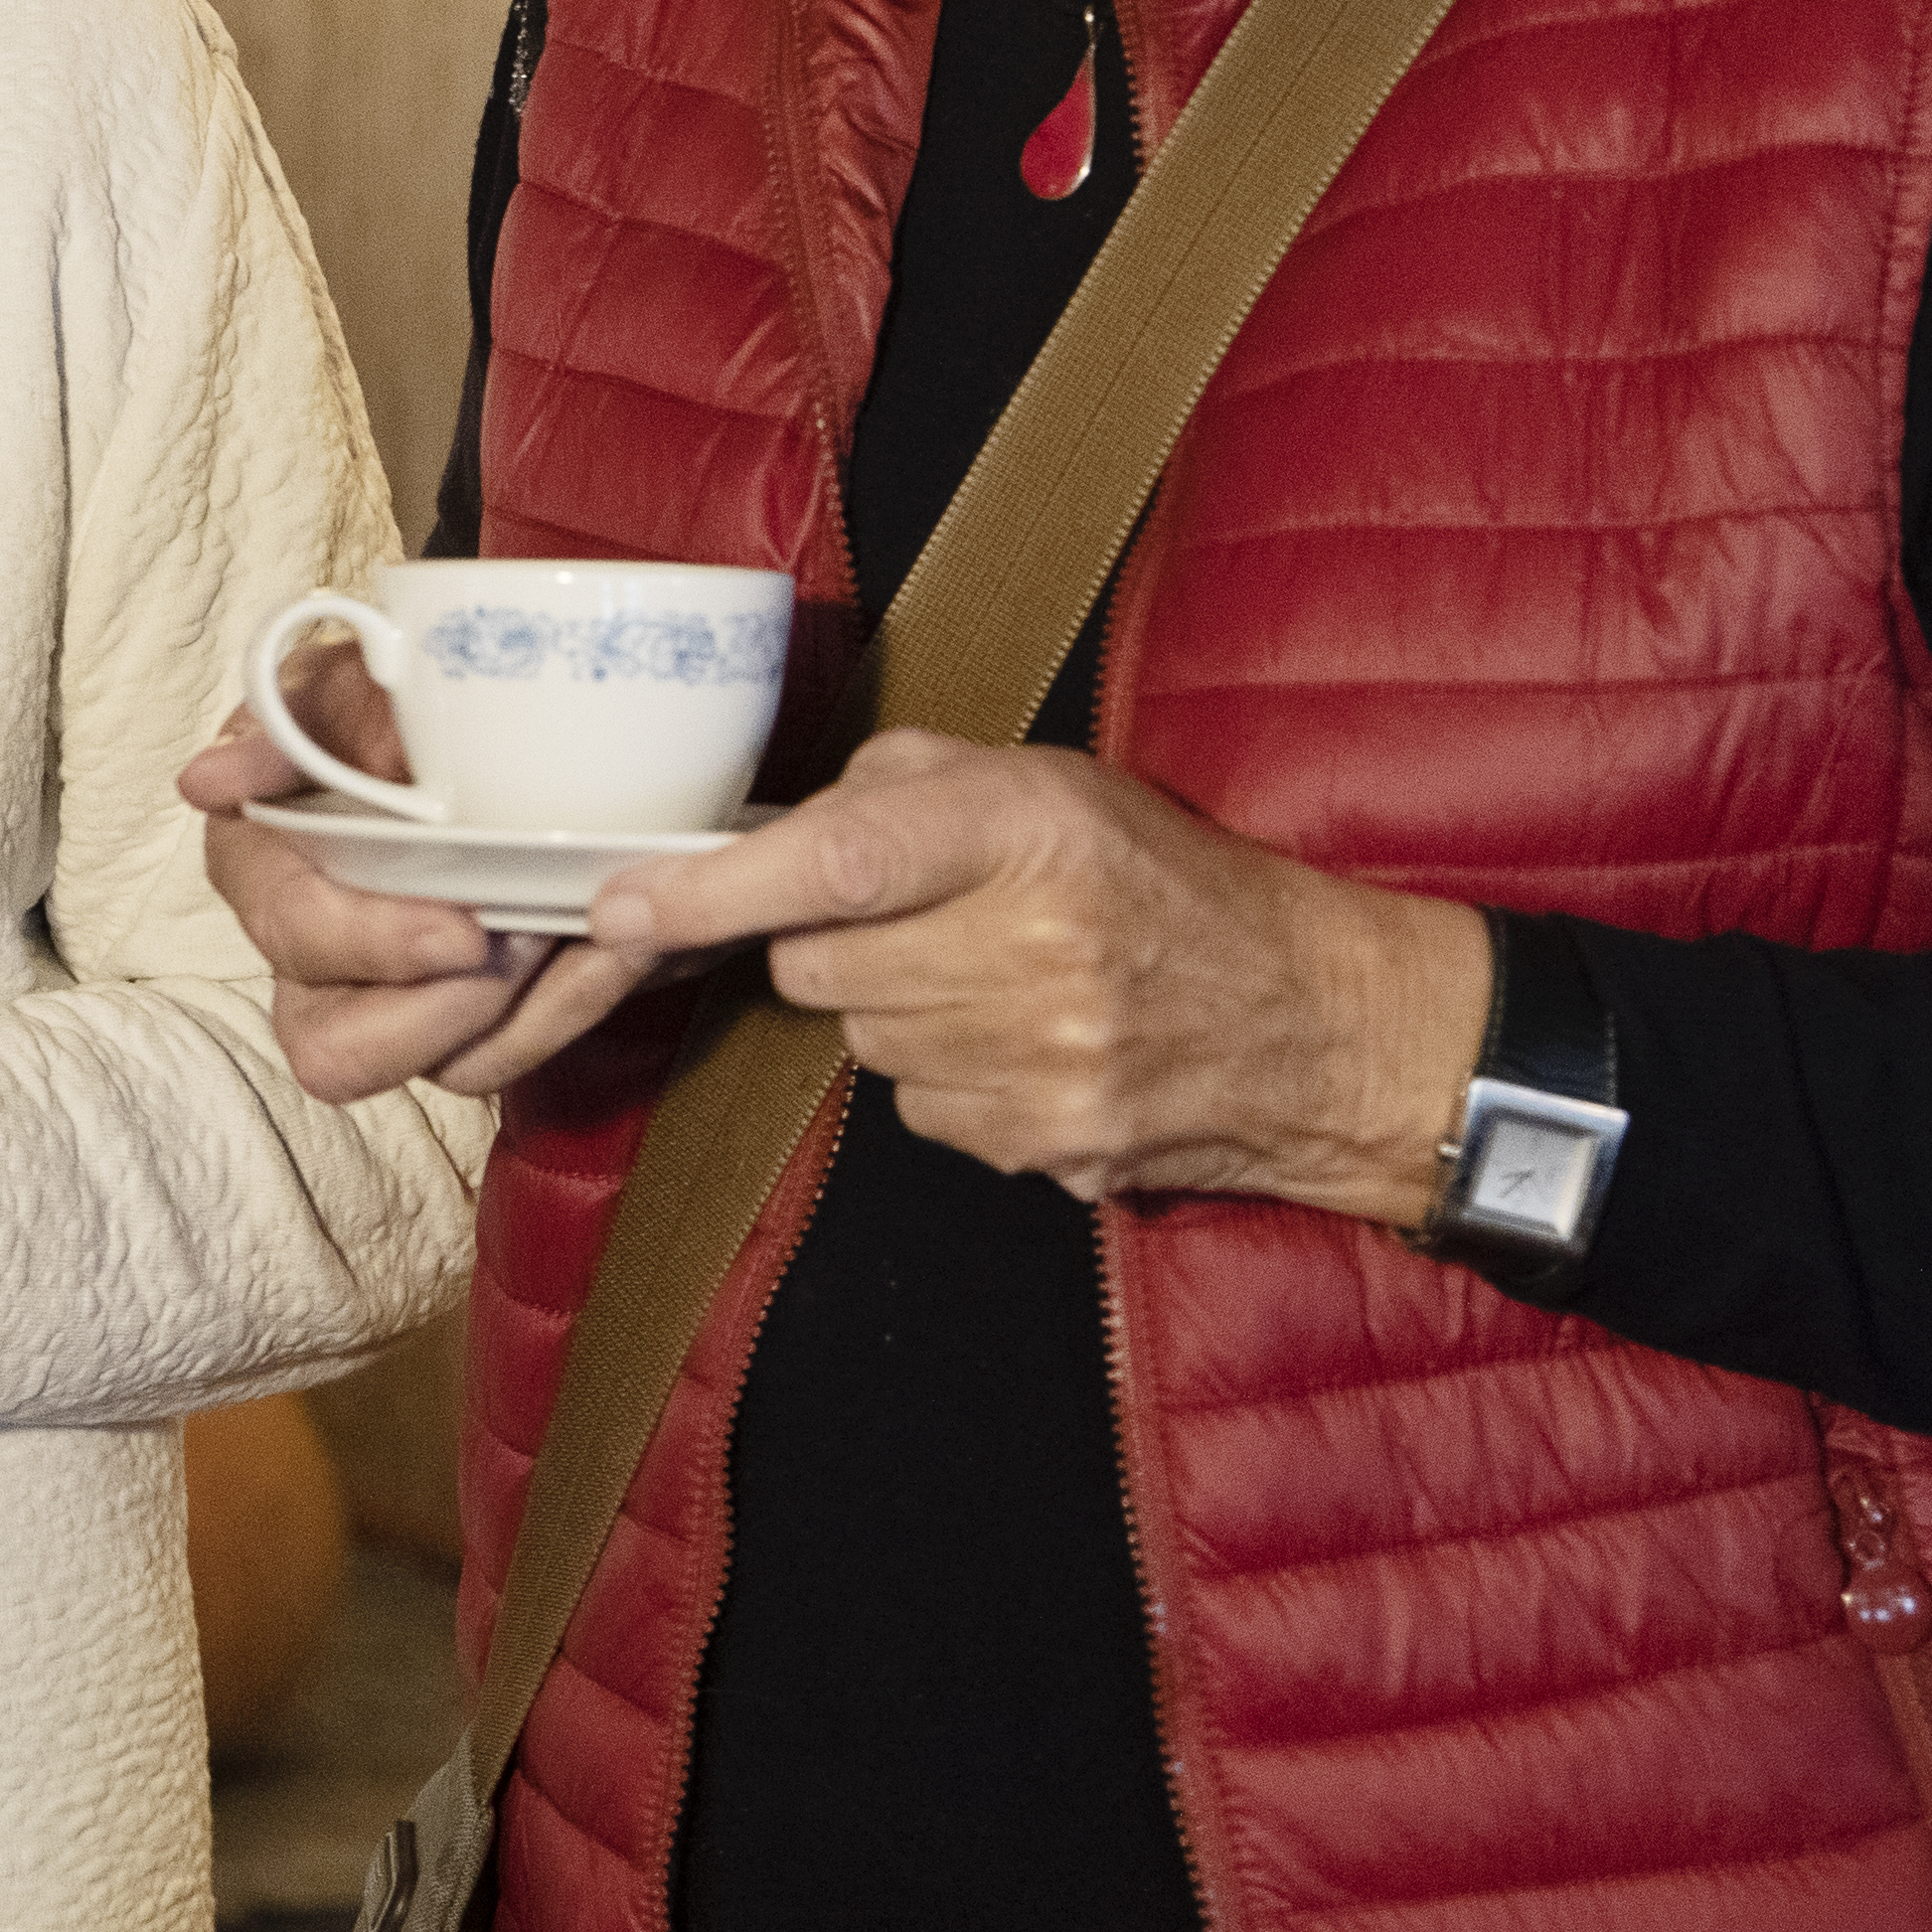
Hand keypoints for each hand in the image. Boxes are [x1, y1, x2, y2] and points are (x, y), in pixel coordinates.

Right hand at [180, 639, 670, 1103]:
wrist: (492, 712)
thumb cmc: (395, 694)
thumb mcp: (338, 682)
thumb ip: (278, 725)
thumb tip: (203, 781)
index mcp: (264, 868)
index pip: (292, 936)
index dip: (372, 944)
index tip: (463, 928)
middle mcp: (316, 958)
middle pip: (337, 1053)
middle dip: (439, 1016)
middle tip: (521, 944)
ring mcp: (397, 1000)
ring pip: (447, 1069)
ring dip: (532, 1013)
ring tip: (594, 936)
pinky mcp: (473, 1019)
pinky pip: (517, 1053)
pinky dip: (577, 1006)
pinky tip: (620, 945)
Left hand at [588, 730, 1487, 1218]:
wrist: (1314, 1024)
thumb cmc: (1171, 884)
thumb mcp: (1054, 784)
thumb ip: (906, 783)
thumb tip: (781, 824)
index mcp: (1028, 834)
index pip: (834, 863)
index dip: (710, 889)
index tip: (616, 902)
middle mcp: (1029, 952)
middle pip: (817, 965)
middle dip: (838, 941)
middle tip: (927, 920)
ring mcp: (1037, 1066)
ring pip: (861, 1041)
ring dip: (901, 1009)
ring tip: (1001, 980)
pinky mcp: (1042, 1148)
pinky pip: (920, 1108)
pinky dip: (952, 1075)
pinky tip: (1030, 1045)